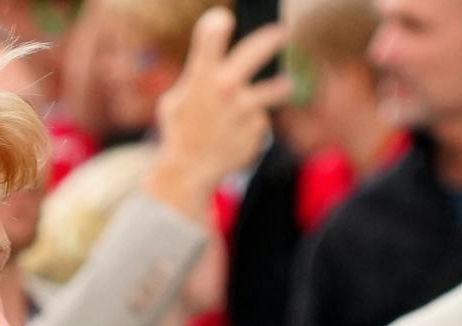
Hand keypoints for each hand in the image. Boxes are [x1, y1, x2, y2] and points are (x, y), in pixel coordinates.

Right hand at [143, 9, 291, 221]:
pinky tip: (241, 132)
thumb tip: (216, 61)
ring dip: (283, 86)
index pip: (211, 35)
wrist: (190, 171)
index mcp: (202, 76)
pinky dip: (256, 123)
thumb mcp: (175, 100)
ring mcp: (245, 110)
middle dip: (274, 37)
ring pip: (279, 88)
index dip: (219, 22)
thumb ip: (196, 77)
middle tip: (282, 33)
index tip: (225, 19)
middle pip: (258, 50)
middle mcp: (226, 88)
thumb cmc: (181, 131)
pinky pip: (263, 118)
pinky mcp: (258, 130)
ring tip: (286, 84)